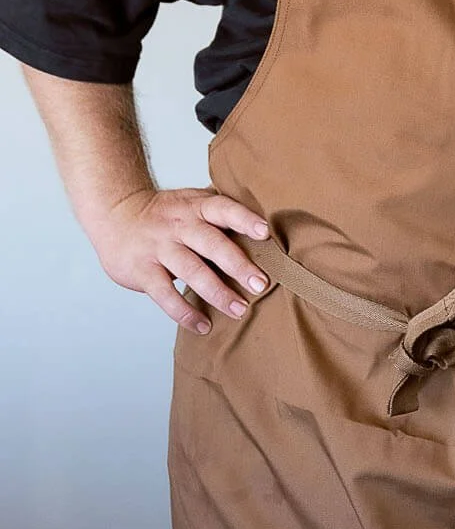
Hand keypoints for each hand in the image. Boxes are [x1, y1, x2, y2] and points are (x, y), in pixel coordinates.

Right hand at [90, 187, 270, 335]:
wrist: (115, 213)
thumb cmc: (165, 214)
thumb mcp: (190, 203)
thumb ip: (219, 217)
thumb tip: (265, 237)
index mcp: (195, 206)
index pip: (222, 208)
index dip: (244, 218)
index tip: (265, 232)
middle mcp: (179, 225)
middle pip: (211, 243)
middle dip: (238, 264)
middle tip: (261, 284)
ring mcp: (159, 247)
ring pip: (191, 270)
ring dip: (217, 292)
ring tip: (239, 310)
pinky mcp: (142, 270)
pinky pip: (165, 294)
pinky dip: (184, 312)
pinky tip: (203, 325)